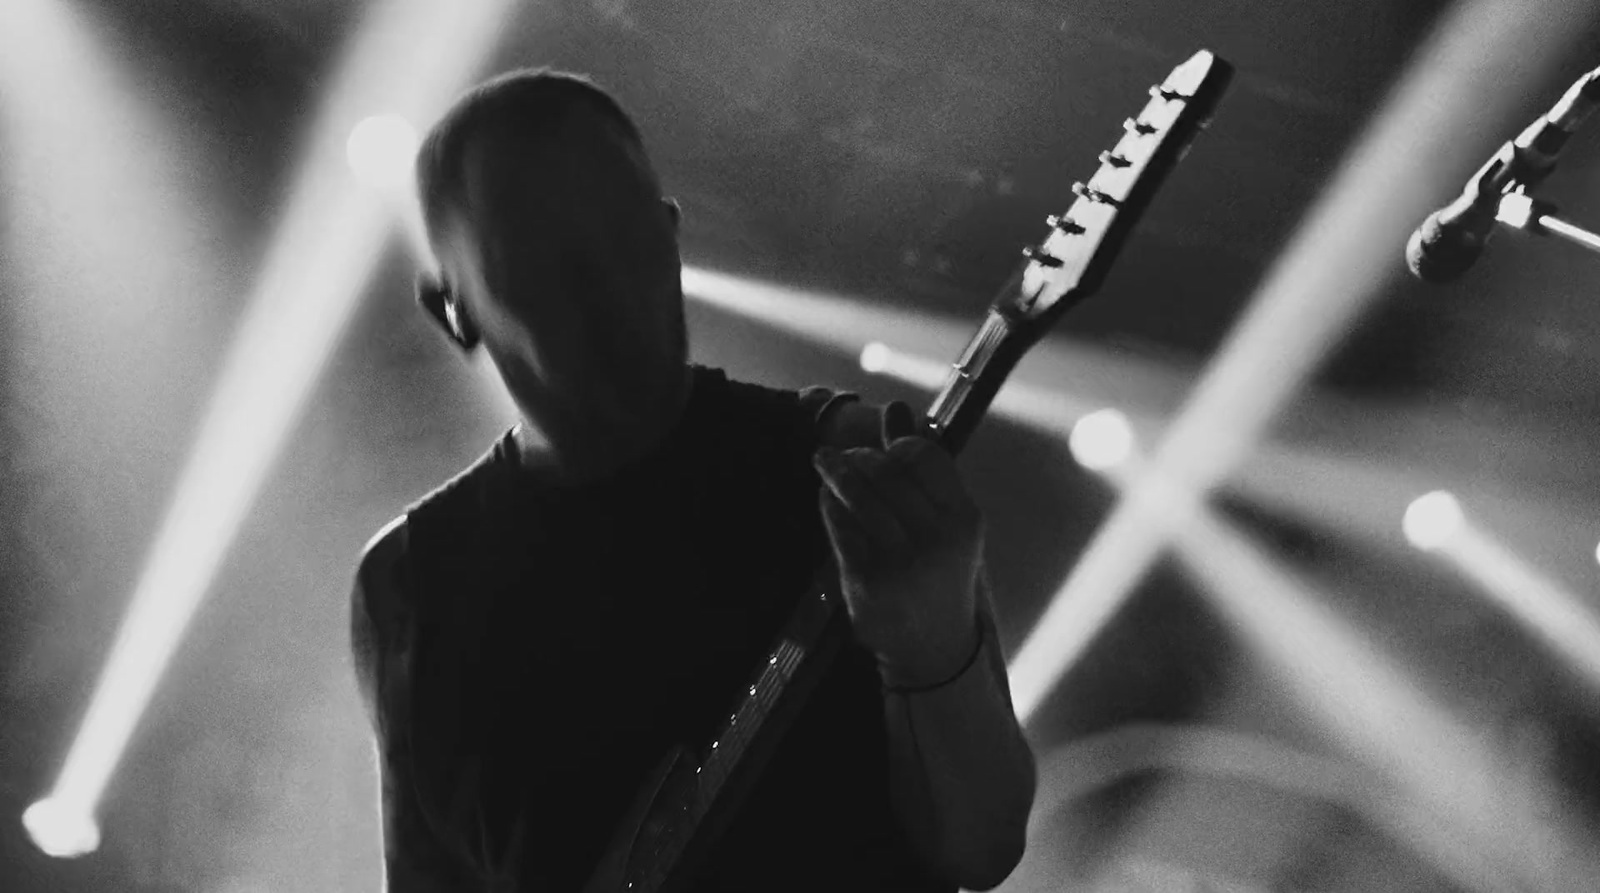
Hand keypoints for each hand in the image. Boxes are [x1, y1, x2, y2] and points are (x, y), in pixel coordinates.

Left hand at [813, 401, 984, 687]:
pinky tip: (827, 499)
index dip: (897, 444)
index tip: (883, 448)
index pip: (925, 457)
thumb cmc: (940, 572)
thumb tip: (896, 408)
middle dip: (857, 456)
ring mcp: (901, 562)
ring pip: (859, 496)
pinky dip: (829, 505)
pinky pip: (840, 527)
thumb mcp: (944, 522)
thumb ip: (921, 465)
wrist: (933, 646)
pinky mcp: (867, 580)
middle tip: (841, 455)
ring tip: (824, 462)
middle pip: (887, 472)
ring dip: (836, 472)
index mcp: (964, 520)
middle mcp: (937, 540)